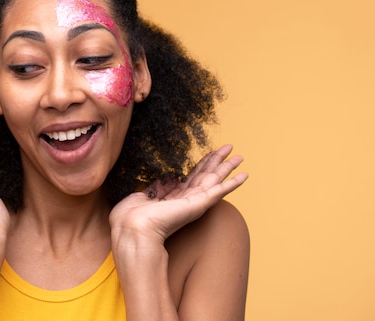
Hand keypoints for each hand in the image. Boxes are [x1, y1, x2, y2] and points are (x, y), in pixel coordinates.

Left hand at [110, 144, 247, 244]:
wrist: (133, 228)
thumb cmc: (131, 217)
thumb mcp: (142, 196)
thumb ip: (155, 188)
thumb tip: (162, 180)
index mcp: (173, 198)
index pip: (192, 177)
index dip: (202, 164)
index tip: (211, 153)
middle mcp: (186, 200)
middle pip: (206, 175)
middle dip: (218, 161)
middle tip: (230, 147)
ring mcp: (194, 202)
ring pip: (215, 180)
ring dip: (227, 167)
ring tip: (239, 156)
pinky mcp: (199, 204)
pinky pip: (219, 190)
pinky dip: (233, 183)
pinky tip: (244, 175)